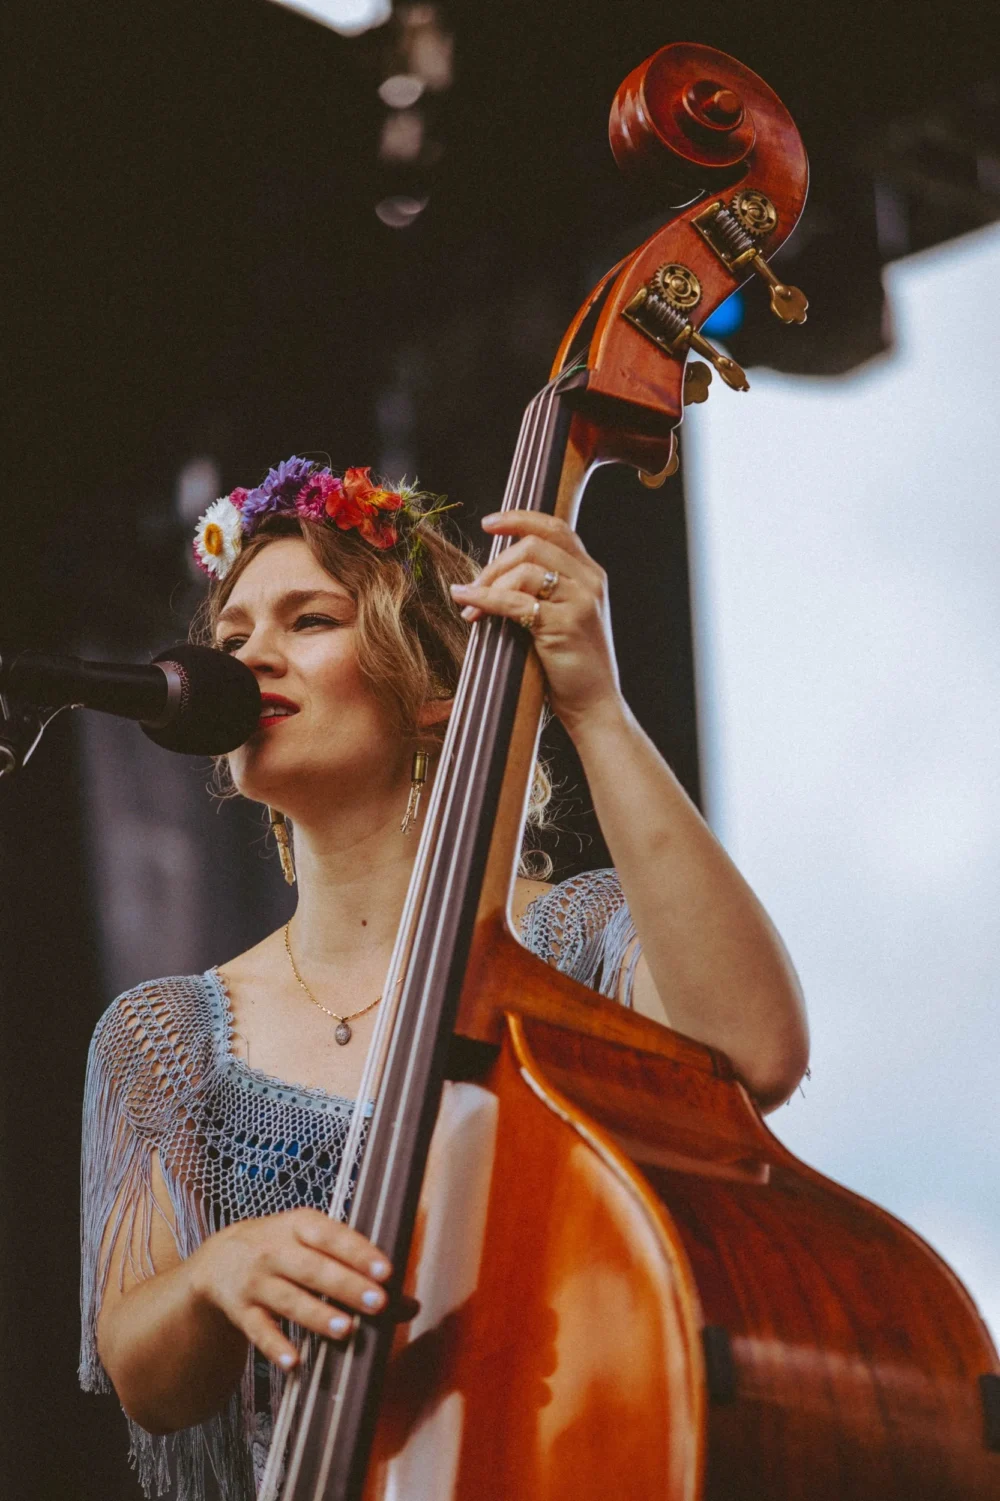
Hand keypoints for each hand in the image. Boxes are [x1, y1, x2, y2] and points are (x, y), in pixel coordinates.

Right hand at [186, 1208, 392, 1369]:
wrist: (219, 1259)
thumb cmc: (283, 1248)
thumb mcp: (313, 1242)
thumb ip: (357, 1267)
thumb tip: (410, 1304)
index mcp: (299, 1225)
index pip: (331, 1236)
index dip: (358, 1252)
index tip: (386, 1270)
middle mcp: (274, 1250)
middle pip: (313, 1269)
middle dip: (346, 1286)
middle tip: (377, 1303)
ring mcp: (255, 1282)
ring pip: (288, 1300)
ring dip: (316, 1315)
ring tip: (346, 1330)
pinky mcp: (241, 1312)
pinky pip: (258, 1331)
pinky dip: (275, 1346)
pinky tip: (294, 1361)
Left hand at [450, 511, 624, 733]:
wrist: (594, 704)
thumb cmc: (572, 664)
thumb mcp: (564, 616)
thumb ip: (545, 589)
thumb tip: (498, 572)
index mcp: (591, 574)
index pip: (555, 528)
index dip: (520, 519)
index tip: (489, 523)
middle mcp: (590, 581)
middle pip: (533, 545)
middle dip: (495, 562)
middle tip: (474, 585)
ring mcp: (580, 601)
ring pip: (524, 569)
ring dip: (489, 584)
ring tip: (472, 606)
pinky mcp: (565, 624)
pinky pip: (515, 601)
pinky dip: (485, 599)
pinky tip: (468, 603)